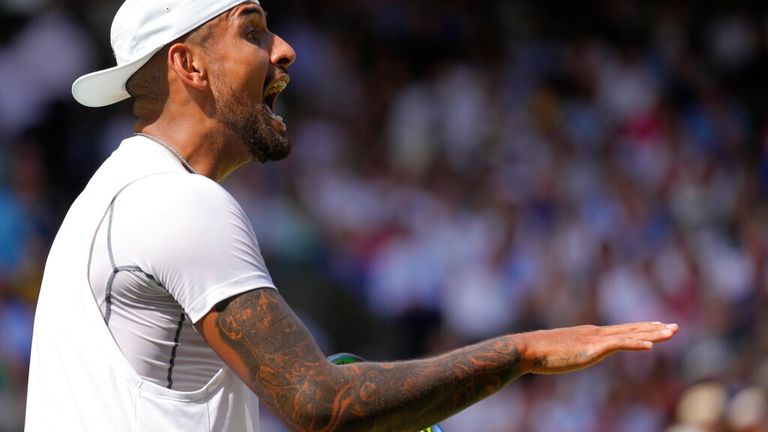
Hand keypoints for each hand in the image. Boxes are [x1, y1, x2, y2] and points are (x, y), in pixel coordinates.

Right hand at [515, 321, 677, 373]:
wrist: (528, 349)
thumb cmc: (539, 352)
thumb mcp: (561, 353)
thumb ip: (570, 352)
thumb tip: (569, 356)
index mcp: (590, 335)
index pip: (622, 330)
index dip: (642, 328)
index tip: (658, 326)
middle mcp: (596, 333)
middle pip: (631, 330)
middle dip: (655, 328)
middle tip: (675, 327)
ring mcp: (595, 340)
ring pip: (631, 335)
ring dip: (653, 334)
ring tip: (671, 333)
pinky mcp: (593, 348)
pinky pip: (620, 345)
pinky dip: (636, 344)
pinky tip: (651, 346)